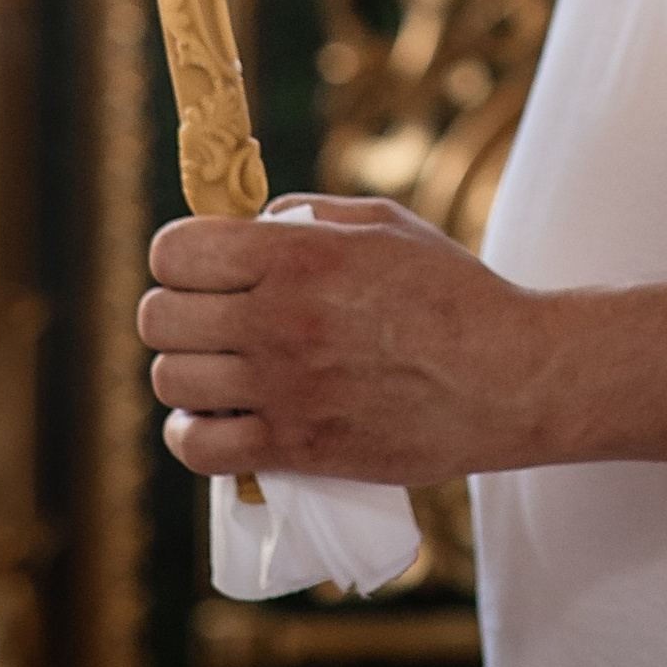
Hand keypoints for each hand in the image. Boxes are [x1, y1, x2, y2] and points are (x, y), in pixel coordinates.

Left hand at [142, 201, 545, 484]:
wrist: (507, 378)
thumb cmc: (450, 292)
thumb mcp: (382, 225)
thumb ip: (303, 217)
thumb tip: (243, 229)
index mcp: (298, 256)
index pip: (175, 252)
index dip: (178, 257)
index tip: (200, 268)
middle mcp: (279, 319)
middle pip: (160, 318)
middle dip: (176, 313)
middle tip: (208, 320)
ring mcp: (284, 389)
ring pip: (171, 381)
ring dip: (185, 374)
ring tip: (217, 372)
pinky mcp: (296, 448)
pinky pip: (197, 449)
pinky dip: (193, 435)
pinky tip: (217, 420)